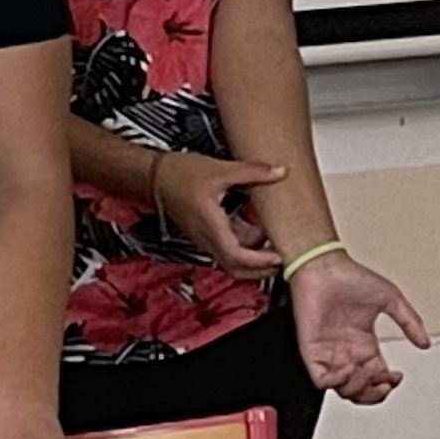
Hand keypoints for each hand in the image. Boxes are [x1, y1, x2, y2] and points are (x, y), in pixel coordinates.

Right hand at [141, 147, 286, 276]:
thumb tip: (279, 171)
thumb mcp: (221, 169)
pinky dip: (245, 250)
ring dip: (254, 261)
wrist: (156, 177)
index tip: (279, 257)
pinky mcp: (206, 236)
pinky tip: (258, 234)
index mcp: (210, 225)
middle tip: (283, 257)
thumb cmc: (181, 174)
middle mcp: (207, 238)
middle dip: (261, 269)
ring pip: (232, 262)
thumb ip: (252, 171)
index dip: (259, 261)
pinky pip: (228, 251)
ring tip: (274, 247)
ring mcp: (206, 239)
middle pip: (236, 268)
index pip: (236, 255)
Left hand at [290, 249, 431, 404]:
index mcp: (364, 343)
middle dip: (375, 393)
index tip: (397, 376)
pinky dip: (336, 381)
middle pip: (360, 390)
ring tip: (368, 371)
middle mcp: (347, 352)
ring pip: (343, 389)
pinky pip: (321, 380)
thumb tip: (425, 342)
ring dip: (359, 387)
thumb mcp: (390, 299)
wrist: (323, 267)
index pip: (376, 377)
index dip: (387, 383)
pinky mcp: (312, 352)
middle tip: (384, 384)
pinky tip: (349, 367)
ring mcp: (330, 354)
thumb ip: (409, 322)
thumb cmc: (350, 277)